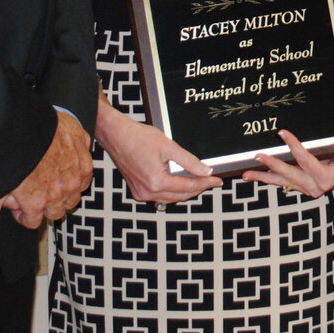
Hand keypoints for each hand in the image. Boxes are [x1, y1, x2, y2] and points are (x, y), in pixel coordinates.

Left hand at [0, 112, 92, 229]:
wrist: (28, 123)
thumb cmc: (14, 150)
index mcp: (37, 202)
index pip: (34, 222)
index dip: (24, 214)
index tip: (21, 204)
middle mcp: (60, 193)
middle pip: (57, 211)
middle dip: (46, 205)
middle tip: (37, 190)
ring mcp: (76, 177)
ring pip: (74, 196)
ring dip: (64, 192)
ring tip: (52, 179)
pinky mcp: (86, 160)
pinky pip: (86, 177)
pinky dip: (78, 174)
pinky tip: (66, 166)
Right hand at [97, 104, 219, 204]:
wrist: (116, 135)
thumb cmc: (137, 137)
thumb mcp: (169, 146)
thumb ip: (189, 161)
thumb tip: (205, 171)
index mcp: (156, 182)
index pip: (188, 187)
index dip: (205, 183)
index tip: (217, 181)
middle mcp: (147, 192)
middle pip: (180, 196)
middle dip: (197, 189)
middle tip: (211, 181)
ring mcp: (141, 193)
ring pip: (170, 198)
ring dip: (185, 191)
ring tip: (199, 182)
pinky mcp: (137, 191)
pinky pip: (160, 196)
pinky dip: (172, 191)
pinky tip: (179, 183)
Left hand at [242, 130, 333, 197]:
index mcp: (327, 179)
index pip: (306, 161)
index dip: (294, 147)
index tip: (282, 132)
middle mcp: (314, 186)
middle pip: (289, 174)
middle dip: (273, 165)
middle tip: (258, 156)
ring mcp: (305, 187)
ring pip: (281, 181)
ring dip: (263, 177)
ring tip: (246, 173)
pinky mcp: (299, 185)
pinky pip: (281, 181)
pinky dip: (267, 178)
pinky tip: (252, 175)